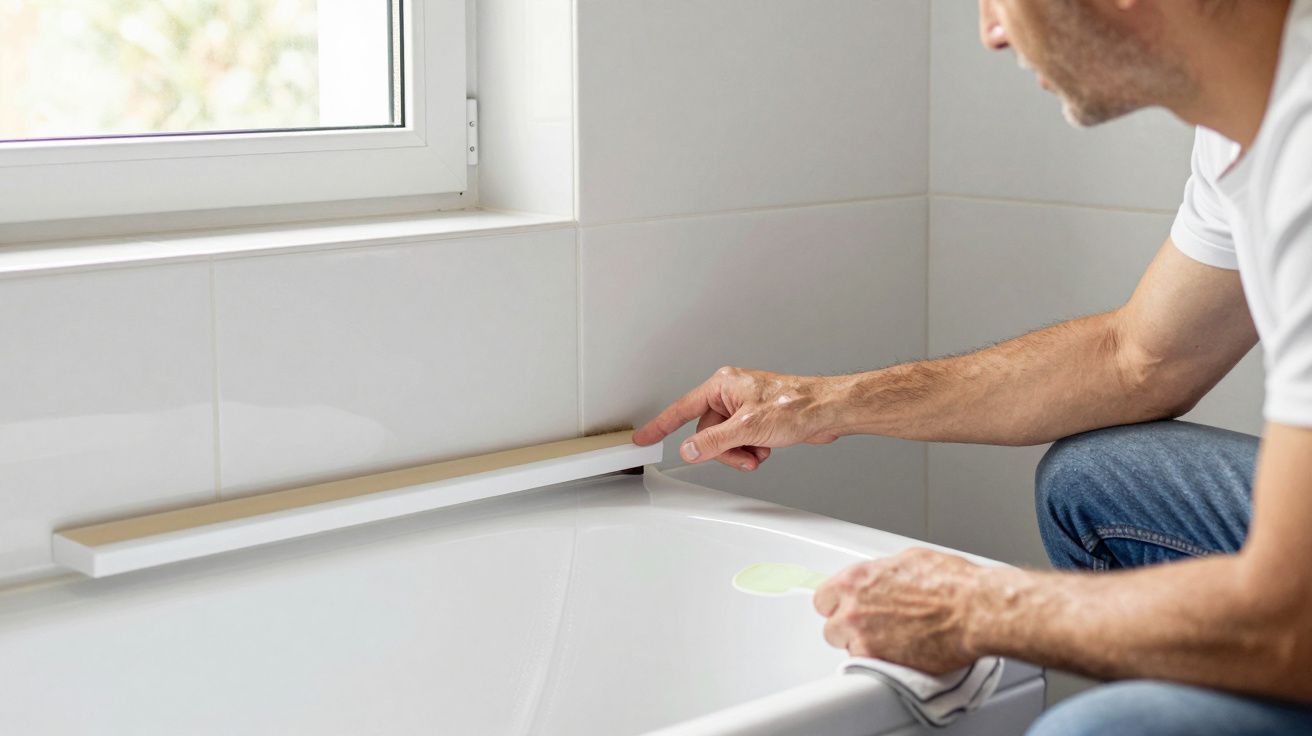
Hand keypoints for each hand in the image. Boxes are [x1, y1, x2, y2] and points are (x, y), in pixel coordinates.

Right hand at [632, 366, 840, 471]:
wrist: (827, 410)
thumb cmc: (796, 405)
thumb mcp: (747, 428)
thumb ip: (714, 442)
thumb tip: (689, 450)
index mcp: (723, 385)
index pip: (682, 408)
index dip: (661, 425)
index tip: (644, 437)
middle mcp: (731, 393)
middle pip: (707, 431)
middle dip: (724, 449)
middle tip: (742, 454)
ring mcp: (744, 406)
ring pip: (724, 440)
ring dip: (739, 451)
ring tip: (759, 450)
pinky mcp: (757, 418)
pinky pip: (739, 440)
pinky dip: (750, 449)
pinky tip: (766, 447)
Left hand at [813, 549, 983, 673]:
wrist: (974, 611)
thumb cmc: (952, 584)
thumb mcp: (909, 561)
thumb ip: (883, 574)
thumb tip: (883, 579)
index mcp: (856, 579)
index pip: (824, 598)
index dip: (838, 605)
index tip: (848, 609)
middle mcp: (853, 608)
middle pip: (832, 626)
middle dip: (849, 627)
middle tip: (872, 626)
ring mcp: (863, 637)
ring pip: (848, 648)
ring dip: (864, 646)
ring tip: (890, 641)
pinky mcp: (878, 661)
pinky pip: (867, 666)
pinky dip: (880, 662)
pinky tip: (898, 654)